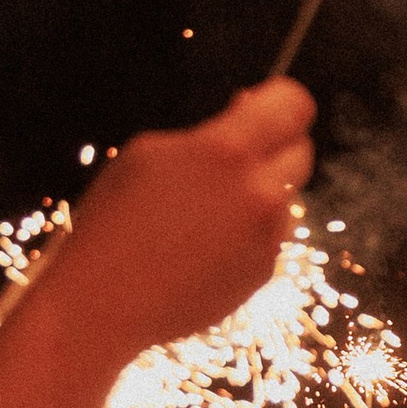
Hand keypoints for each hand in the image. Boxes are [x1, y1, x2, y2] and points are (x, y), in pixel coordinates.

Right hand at [53, 81, 313, 359]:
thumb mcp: (148, 154)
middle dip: (275, 148)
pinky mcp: (266, 271)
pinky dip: (250, 235)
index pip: (294, 104)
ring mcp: (270, 236)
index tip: (260, 112)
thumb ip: (206, 133)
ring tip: (207, 214)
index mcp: (229, 150)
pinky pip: (272, 237)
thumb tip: (248, 112)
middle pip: (301, 150)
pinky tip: (205, 247)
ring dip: (262, 196)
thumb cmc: (112, 219)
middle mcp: (262, 191)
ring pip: (287, 198)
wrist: (104, 303)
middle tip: (231, 162)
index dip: (280, 104)